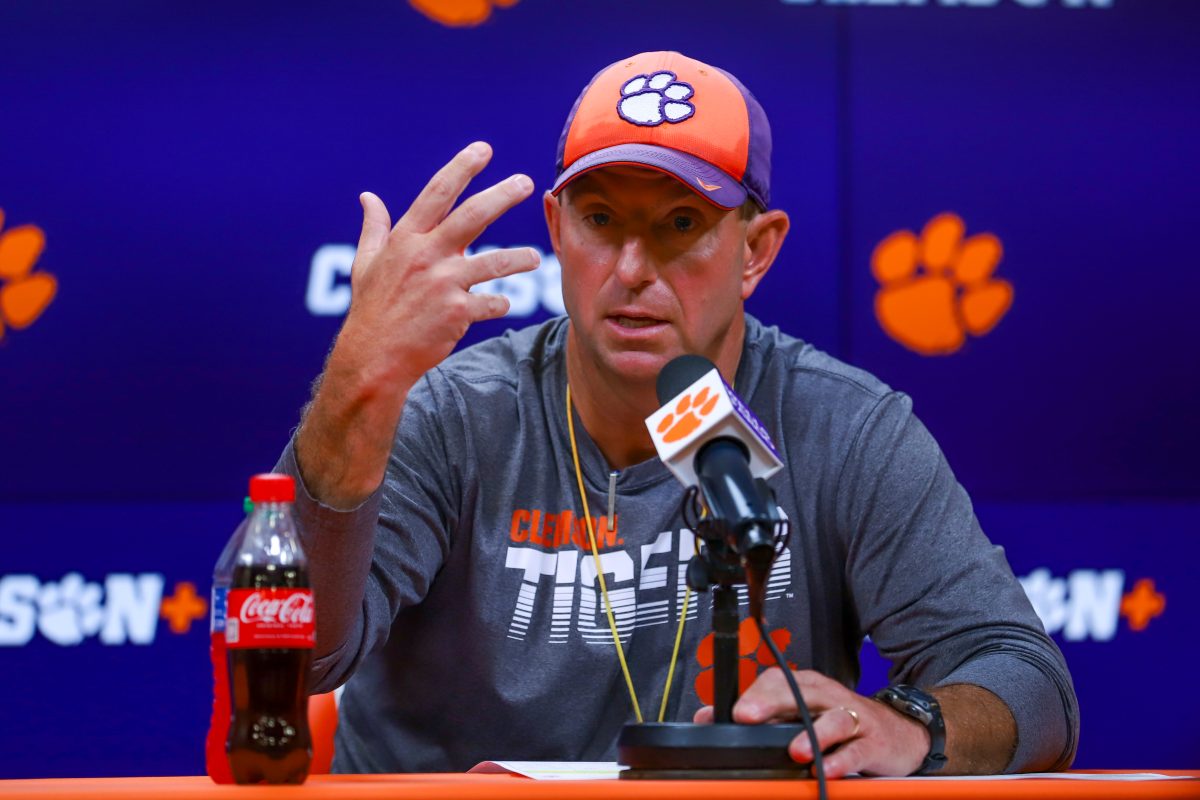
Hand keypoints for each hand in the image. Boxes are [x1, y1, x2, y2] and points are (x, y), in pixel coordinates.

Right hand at [295, 142, 537, 506]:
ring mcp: (443, 283)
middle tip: (525, 182)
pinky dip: (498, 304)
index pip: (437, 193)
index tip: (484, 149)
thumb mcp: (366, 264)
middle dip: (502, 196)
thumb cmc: (370, 310)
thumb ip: (374, 229)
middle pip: (472, 216)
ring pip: (493, 262)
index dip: (461, 168)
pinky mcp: (457, 312)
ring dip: (517, 259)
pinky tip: (501, 305)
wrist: (374, 359)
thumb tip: (367, 197)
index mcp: (406, 239)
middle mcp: (426, 255)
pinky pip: (490, 303)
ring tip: (534, 258)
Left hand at [693, 667, 929, 778]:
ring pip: (833, 720)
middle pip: (800, 693)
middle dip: (771, 704)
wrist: (901, 732)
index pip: (777, 681)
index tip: (733, 712)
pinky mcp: (873, 743)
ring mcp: (853, 719)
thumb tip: (706, 717)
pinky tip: (828, 769)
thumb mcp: (801, 712)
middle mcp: (829, 697)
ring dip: (812, 734)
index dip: (754, 694)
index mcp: (808, 688)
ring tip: (794, 750)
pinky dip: (842, 760)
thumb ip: (759, 714)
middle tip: (747, 718)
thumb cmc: (843, 721)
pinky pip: (856, 750)